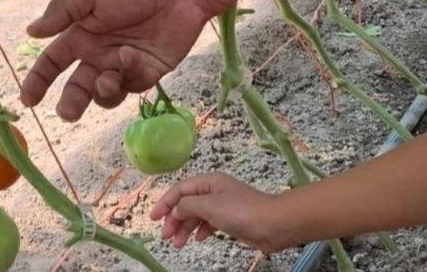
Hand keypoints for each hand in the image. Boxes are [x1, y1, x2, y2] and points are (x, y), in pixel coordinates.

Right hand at [19, 0, 216, 120]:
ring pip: (103, 94)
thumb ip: (62, 12)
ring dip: (99, 94)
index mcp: (81, 32)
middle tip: (68, 113)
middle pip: (77, 86)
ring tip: (105, 81)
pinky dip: (126, 76)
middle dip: (70, 102)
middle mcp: (99, 52)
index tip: (28, 100)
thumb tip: (31, 31)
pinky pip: (129, 85)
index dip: (39, 80)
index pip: (53, 62)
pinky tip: (131, 56)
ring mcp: (123, 64)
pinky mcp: (148, 72)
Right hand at [150, 173, 284, 250]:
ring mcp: (222, 205)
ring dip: (185, 228)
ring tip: (178, 244)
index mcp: (208, 182)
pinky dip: (200, 230)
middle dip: (174, 219)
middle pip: (186, 203)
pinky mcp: (230, 220)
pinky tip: (198, 239)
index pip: (180, 189)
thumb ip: (187, 206)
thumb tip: (174, 210)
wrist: (273, 224)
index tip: (153, 219)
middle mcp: (214, 191)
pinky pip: (208, 223)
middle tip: (166, 236)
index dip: (164, 203)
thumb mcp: (209, 205)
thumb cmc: (241, 211)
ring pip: (196, 215)